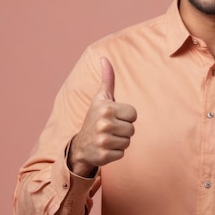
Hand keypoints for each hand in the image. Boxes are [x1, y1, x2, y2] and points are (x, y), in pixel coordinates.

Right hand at [68, 57, 136, 176]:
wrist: (80, 145)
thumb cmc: (95, 118)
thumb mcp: (101, 98)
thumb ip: (107, 79)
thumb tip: (104, 58)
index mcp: (106, 108)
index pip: (133, 114)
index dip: (126, 117)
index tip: (113, 117)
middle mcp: (103, 123)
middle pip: (132, 129)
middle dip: (123, 130)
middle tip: (109, 129)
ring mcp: (102, 141)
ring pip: (128, 142)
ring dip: (120, 142)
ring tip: (107, 138)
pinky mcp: (103, 156)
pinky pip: (122, 153)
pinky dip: (115, 153)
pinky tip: (105, 148)